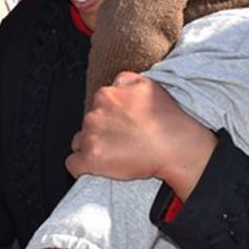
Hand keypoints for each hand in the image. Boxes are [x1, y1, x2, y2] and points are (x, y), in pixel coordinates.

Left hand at [67, 72, 217, 199]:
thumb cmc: (166, 119)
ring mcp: (90, 137)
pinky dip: (82, 167)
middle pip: (87, 125)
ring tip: (115, 155)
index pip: (96, 107)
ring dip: (92, 148)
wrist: (175, 146)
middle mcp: (94, 114)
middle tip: (122, 141)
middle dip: (100, 133)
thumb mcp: (147, 84)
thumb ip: (125, 80)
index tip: (121, 127)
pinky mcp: (90, 159)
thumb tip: (115, 84)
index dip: (108, 119)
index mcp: (105, 96)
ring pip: (79, 143)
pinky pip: (73, 164)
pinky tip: (98, 168)